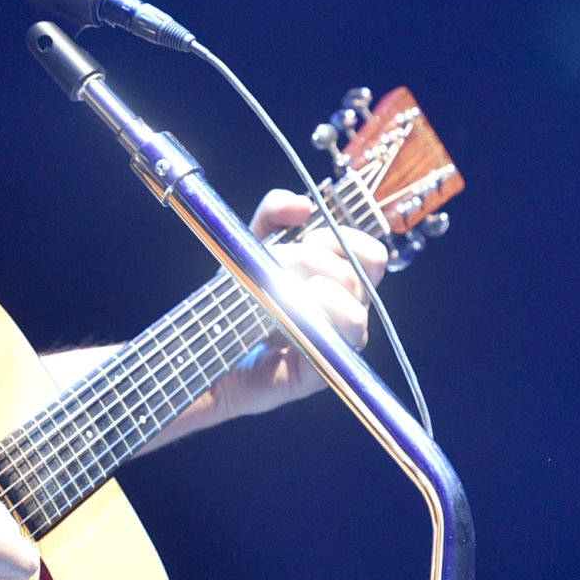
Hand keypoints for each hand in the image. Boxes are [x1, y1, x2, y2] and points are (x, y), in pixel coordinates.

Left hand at [198, 189, 389, 423]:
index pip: (372, 256)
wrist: (207, 347)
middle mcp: (346, 313)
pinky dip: (308, 322)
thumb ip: (273, 214)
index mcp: (339, 281)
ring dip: (309, 292)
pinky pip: (331, 347)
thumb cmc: (237, 296)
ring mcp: (335, 346)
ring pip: (354, 312)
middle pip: (357, 277)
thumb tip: (300, 205)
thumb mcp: (250, 243)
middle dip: (309, 261)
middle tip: (274, 264)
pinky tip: (278, 314)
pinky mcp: (317, 374)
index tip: (309, 237)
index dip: (344, 239)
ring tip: (272, 292)